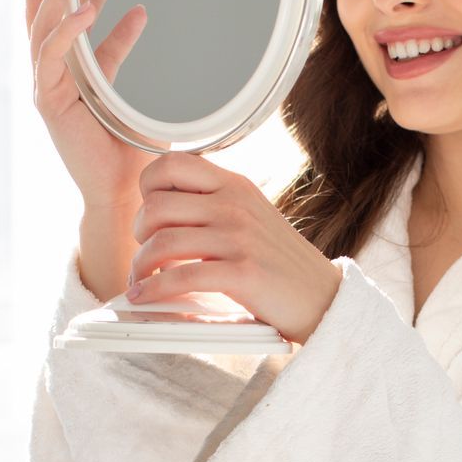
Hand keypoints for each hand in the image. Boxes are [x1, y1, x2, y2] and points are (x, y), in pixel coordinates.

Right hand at [19, 0, 151, 209]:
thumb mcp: (125, 85)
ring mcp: (45, 88)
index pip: (53, 15)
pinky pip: (54, 59)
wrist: (124, 190)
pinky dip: (69, 32)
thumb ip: (119, 48)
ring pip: (43, 29)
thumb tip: (137, 10)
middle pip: (37, 14)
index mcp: (65, 70)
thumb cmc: (125, 145)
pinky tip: (88, 9)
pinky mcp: (49, 103)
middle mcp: (50, 76)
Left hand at [125, 152, 344, 345]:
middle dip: (139, 233)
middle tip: (146, 252)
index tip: (151, 213)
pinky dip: (153, 289)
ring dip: (140, 265)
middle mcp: (234, 205)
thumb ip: (215, 204)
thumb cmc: (281, 263)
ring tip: (140, 279)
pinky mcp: (242, 273)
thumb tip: (162, 211)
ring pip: (162, 241)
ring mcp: (239, 238)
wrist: (322, 297)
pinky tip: (146, 297)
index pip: (172, 164)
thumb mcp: (252, 215)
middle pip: (156, 205)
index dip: (148, 188)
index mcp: (235, 185)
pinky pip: (180, 277)